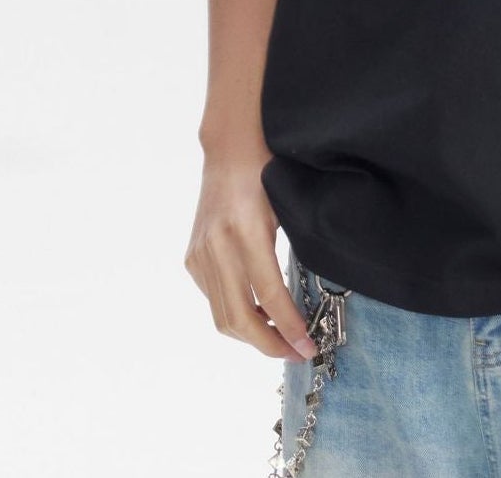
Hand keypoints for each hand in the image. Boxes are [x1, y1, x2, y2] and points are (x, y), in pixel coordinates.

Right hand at [185, 146, 318, 361]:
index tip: (307, 346)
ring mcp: (200, 253)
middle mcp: (217, 246)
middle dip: (269, 344)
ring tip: (280, 338)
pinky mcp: (192, 257)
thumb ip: (292, 254)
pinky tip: (258, 313)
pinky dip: (236, 315)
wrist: (230, 148)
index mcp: (245, 231)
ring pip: (222, 316)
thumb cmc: (268, 172)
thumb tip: (305, 303)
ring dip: (252, 335)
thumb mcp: (287, 209)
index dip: (289, 327)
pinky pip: (214, 299)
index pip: (268, 295)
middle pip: (239, 317)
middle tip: (295, 352)